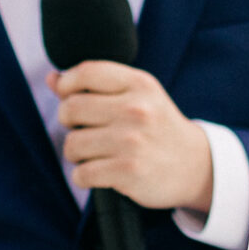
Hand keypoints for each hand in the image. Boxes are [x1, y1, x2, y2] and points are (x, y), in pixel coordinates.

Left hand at [52, 62, 212, 210]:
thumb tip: (52, 78)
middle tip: (84, 131)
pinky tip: (99, 173)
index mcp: (139, 84)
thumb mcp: (137, 97)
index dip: (68, 84)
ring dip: (75, 153)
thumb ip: (94, 86)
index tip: (69, 97)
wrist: (196, 166)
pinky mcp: (128, 171)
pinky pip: (82, 173)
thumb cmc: (157, 128)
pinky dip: (83, 177)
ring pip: (72, 144)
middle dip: (69, 123)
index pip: (86, 72)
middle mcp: (136, 109)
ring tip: (93, 154)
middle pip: (71, 108)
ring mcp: (132, 141)